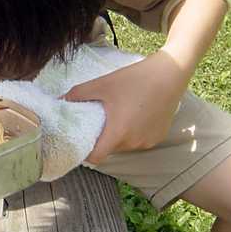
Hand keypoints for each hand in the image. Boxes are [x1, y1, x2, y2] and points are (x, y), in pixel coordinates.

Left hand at [63, 50, 188, 163]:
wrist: (170, 73)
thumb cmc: (135, 79)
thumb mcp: (102, 84)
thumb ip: (78, 94)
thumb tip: (60, 100)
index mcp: (118, 133)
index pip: (96, 158)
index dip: (86, 152)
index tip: (82, 140)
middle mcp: (134, 143)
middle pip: (110, 149)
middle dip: (103, 138)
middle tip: (101, 119)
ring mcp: (148, 141)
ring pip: (126, 145)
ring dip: (120, 135)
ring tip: (120, 113)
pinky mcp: (159, 136)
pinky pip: (140, 140)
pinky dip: (135, 132)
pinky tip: (136, 113)